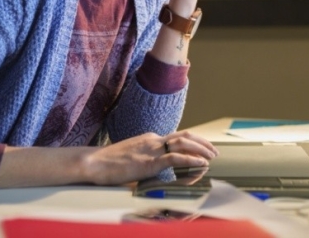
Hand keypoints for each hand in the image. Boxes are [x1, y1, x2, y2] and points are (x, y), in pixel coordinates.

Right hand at [81, 130, 218, 185]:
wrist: (94, 163)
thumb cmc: (108, 164)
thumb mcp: (131, 159)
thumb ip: (146, 162)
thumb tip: (155, 172)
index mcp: (149, 139)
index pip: (176, 137)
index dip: (193, 143)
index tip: (202, 150)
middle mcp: (153, 140)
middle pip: (184, 135)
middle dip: (202, 142)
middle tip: (214, 151)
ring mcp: (152, 149)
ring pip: (184, 143)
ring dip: (201, 149)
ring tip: (212, 157)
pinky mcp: (150, 162)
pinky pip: (176, 158)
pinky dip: (192, 160)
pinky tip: (201, 164)